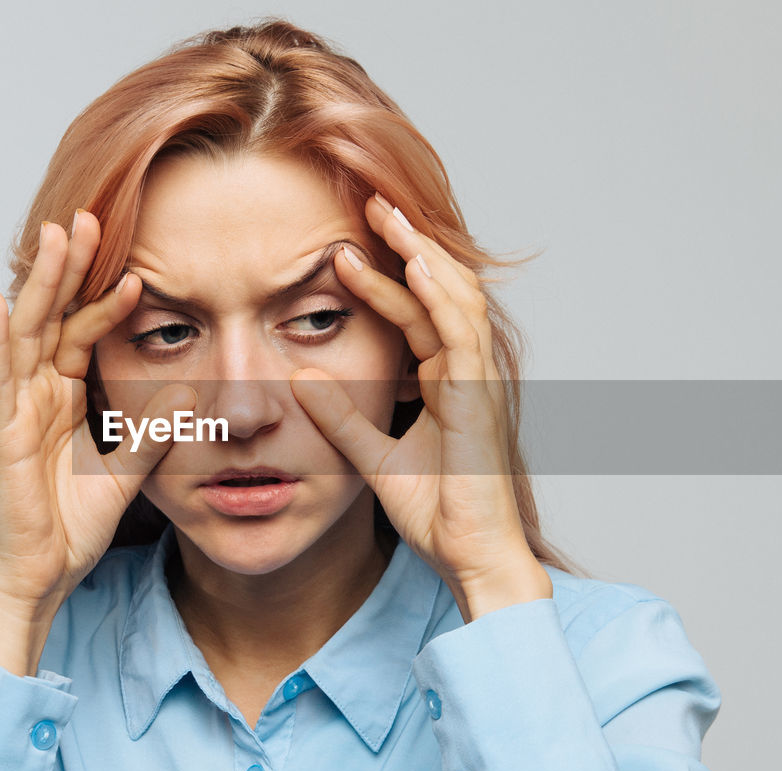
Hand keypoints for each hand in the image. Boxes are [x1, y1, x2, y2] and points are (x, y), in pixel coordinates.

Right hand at [0, 211, 194, 671]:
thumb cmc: (72, 526)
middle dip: (68, 269)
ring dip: (38, 285)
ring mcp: (13, 411)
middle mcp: (35, 395)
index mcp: (63, 398)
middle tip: (87, 218)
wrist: (40, 576)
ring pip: (25, 333)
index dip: (104, 299)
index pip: (82, 334)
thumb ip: (155, 433)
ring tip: (52, 237)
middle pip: (52, 317)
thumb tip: (192, 394)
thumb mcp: (129, 471)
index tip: (136, 265)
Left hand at [289, 194, 551, 620]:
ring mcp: (478, 381)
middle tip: (369, 203)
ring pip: (454, 298)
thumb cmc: (436, 512)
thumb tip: (300, 375)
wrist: (472, 557)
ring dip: (420, 254)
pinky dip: (439, 295)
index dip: (383, 277)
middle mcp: (466, 372)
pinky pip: (461, 334)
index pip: (414, 313)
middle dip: (406, 244)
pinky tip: (414, 264)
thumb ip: (340, 418)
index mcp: (446, 381)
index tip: (341, 247)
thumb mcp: (372, 456)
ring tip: (386, 215)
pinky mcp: (481, 398)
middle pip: (438, 290)